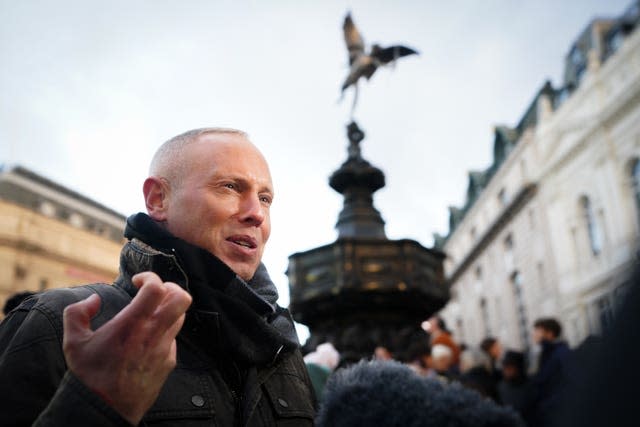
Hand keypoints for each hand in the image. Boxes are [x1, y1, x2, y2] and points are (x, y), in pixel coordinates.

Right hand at [62, 272, 191, 424]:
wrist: (106, 410)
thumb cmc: (90, 376)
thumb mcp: (73, 343)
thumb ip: (77, 313)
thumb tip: (93, 299)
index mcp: (132, 325)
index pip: (157, 289)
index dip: (150, 277)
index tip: (137, 280)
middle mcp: (153, 334)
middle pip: (181, 299)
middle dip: (171, 287)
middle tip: (155, 291)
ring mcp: (164, 349)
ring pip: (180, 317)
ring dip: (169, 309)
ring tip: (152, 312)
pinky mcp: (169, 362)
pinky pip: (174, 338)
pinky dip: (165, 330)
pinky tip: (149, 337)